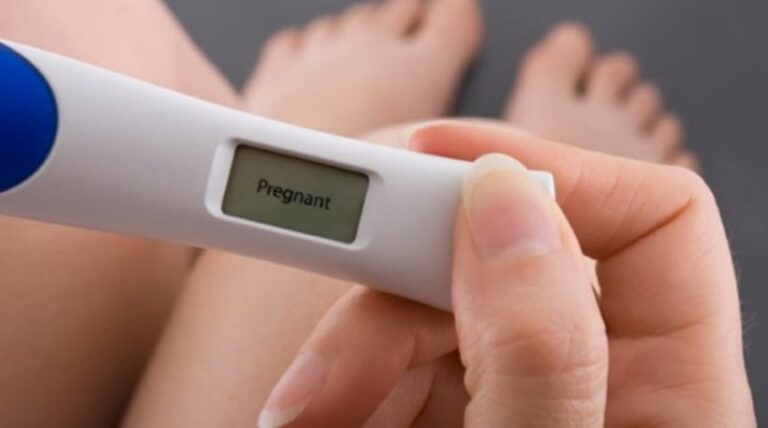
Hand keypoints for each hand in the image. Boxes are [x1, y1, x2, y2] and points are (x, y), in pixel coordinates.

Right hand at [257, 121, 754, 426]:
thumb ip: (540, 346)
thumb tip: (506, 197)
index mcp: (674, 391)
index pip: (652, 218)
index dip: (546, 169)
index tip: (428, 166)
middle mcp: (600, 380)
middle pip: (504, 256)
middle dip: (397, 278)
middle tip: (327, 317)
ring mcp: (523, 394)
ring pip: (433, 309)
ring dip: (348, 348)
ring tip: (298, 410)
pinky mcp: (459, 412)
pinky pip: (399, 360)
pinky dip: (343, 380)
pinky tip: (311, 410)